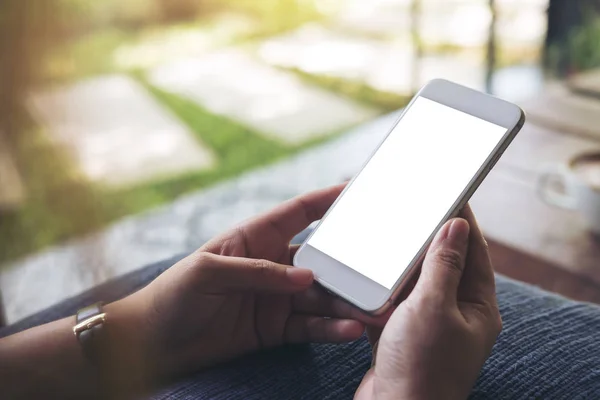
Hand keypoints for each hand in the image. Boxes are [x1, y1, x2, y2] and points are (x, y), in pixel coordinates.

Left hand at [109, 184, 372, 387]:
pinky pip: (310, 327)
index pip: (300, 213)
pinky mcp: (276, 328)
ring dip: (347, 302)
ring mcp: (277, 298)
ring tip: (374, 309)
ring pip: (321, 296)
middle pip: (321, 259)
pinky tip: (349, 330)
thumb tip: (306, 277)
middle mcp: (273, 265)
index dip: (329, 200)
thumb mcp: (208, 271)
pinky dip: (330, 329)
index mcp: (255, 238)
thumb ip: (258, 272)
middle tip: (379, 270)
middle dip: (350, 265)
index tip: (360, 192)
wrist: (154, 342)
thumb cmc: (174, 294)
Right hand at [355, 205, 501, 399]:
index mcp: (476, 307)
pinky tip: (370, 273)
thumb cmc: (421, 368)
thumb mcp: (434, 307)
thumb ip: (443, 266)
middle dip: (429, 239)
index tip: (452, 194)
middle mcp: (455, 315)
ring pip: (416, 283)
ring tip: (390, 235)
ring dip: (402, 263)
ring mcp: (428, 326)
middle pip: (444, 265)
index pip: (474, 252)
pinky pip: (395, 302)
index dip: (463, 222)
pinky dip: (383, 288)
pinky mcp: (402, 336)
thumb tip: (457, 227)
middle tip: (415, 209)